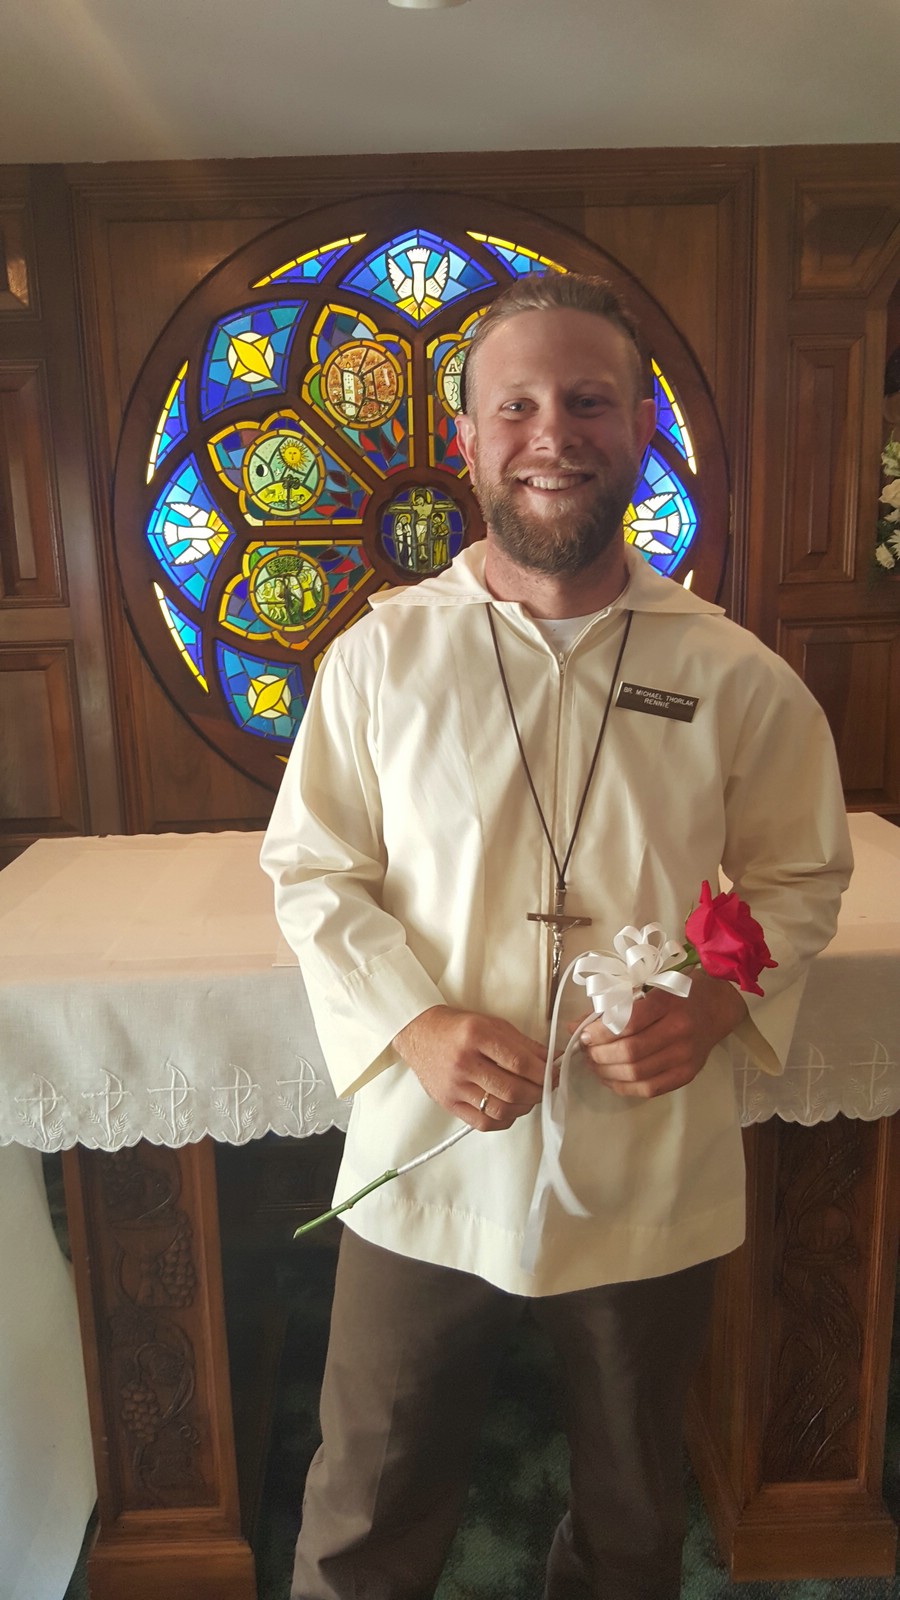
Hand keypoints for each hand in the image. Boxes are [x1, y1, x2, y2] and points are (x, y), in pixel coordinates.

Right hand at [392, 1006, 545, 1130]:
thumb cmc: (457, 1027)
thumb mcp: (491, 1023)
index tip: (556, 1073)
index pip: (520, 1063)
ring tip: (529, 1097)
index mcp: (476, 1035)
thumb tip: (552, 1060)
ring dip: (524, 1107)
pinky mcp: (449, 1103)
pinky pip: (483, 1122)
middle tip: (546, 1086)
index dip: (545, 1072)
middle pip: (513, 1090)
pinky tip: (509, 1109)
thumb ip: (523, 1044)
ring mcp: (454, 1086)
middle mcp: (464, 1062)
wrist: (417, 1032)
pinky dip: (504, 1119)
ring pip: (500, 1109)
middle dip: (538, 1092)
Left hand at [575, 971, 746, 1099]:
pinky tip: (610, 1079)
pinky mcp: (687, 1075)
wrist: (716, 1008)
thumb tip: (573, 1026)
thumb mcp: (646, 988)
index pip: (628, 1023)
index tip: (585, 1035)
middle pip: (630, 1053)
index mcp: (667, 1003)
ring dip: (607, 1073)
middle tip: (586, 1052)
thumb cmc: (676, 993)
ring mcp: (685, 1056)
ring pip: (637, 1074)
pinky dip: (624, 1087)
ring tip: (594, 1065)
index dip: (600, 1033)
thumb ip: (611, 1007)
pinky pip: (650, 1089)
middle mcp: (679, 1031)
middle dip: (600, 1056)